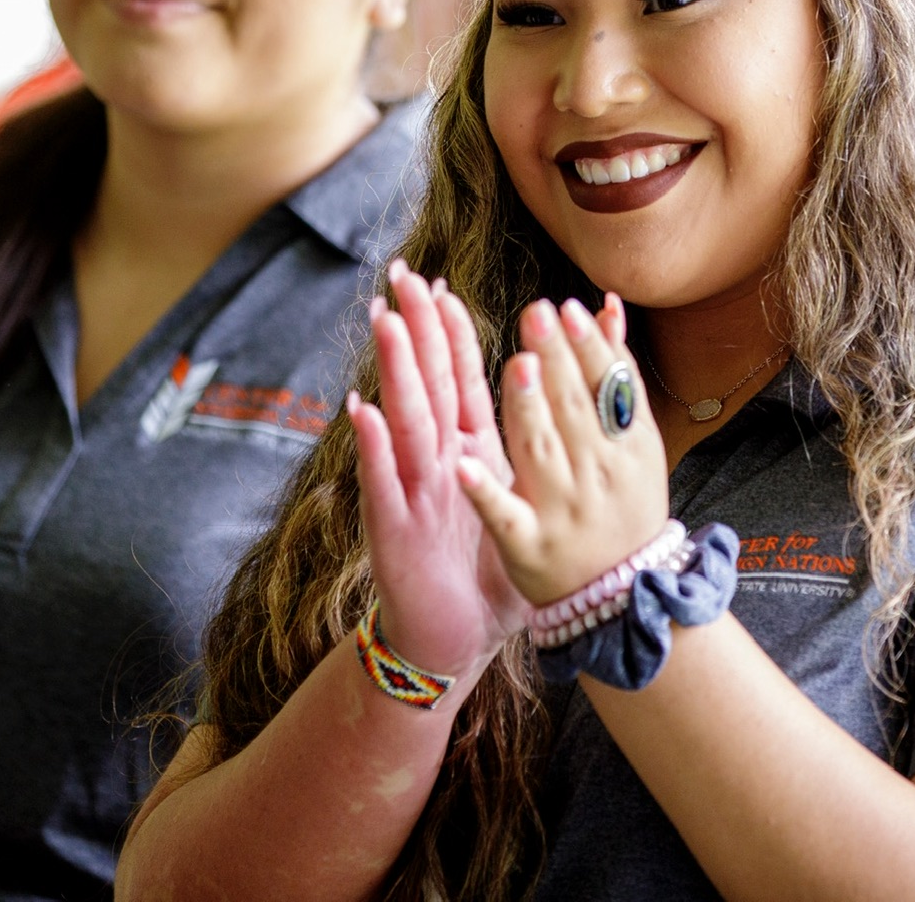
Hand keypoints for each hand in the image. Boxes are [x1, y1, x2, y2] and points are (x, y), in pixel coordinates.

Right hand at [348, 263, 528, 682]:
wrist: (454, 640)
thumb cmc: (486, 573)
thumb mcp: (517, 503)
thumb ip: (524, 455)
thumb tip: (552, 408)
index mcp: (465, 453)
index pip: (458, 380)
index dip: (451, 333)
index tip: (444, 283)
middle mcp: (432, 463)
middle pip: (425, 384)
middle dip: (416, 330)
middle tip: (401, 276)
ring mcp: (409, 492)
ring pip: (403, 420)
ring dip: (395, 372)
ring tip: (386, 322)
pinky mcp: (393, 530)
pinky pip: (383, 484)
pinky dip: (373, 449)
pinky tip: (361, 412)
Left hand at [455, 295, 670, 604]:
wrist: (621, 598)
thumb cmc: (622, 504)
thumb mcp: (633, 443)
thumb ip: (615, 375)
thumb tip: (605, 303)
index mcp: (626, 448)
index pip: (608, 388)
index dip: (589, 348)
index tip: (568, 309)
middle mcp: (596, 476)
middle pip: (574, 410)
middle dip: (557, 360)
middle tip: (537, 315)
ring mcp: (560, 512)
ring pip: (541, 452)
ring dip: (529, 410)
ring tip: (518, 367)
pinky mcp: (526, 545)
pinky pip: (504, 516)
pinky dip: (486, 492)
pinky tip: (464, 466)